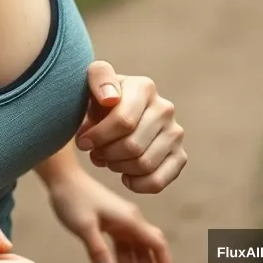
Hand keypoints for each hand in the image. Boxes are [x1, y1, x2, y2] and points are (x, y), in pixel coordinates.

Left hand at [48, 169, 171, 262]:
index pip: (158, 245)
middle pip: (147, 252)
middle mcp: (129, 220)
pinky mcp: (111, 223)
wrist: (62, 178)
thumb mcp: (84, 226)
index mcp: (130, 219)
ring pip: (134, 252)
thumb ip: (97, 251)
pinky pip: (122, 247)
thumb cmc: (73, 197)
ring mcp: (120, 222)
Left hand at [76, 61, 186, 193]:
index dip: (98, 136)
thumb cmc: (99, 96)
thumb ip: (99, 78)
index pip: (124, 121)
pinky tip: (124, 175)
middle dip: (107, 153)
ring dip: (118, 167)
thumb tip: (111, 99)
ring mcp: (175, 133)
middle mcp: (165, 108)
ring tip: (107, 158)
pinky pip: (158, 182)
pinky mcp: (179, 156)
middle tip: (94, 151)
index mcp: (144, 87)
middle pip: (133, 146)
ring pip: (144, 165)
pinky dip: (137, 184)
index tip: (82, 141)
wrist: (111, 110)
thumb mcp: (93, 79)